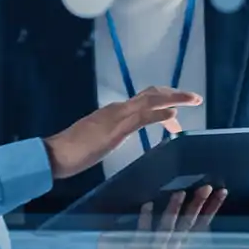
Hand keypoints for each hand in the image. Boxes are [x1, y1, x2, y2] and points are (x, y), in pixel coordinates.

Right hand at [44, 86, 200, 179]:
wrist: (55, 154)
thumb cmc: (72, 152)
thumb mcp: (97, 141)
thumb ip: (108, 135)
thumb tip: (113, 136)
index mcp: (113, 113)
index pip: (143, 101)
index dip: (162, 102)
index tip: (176, 112)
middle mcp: (117, 109)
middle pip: (151, 94)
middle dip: (174, 94)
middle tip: (194, 98)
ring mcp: (116, 116)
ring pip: (151, 100)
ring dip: (175, 98)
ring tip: (193, 100)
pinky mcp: (116, 128)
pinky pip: (142, 116)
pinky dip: (160, 113)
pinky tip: (174, 116)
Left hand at [102, 186, 226, 248]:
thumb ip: (171, 242)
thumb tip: (181, 215)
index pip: (199, 228)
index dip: (211, 210)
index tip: (222, 193)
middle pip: (186, 227)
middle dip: (197, 207)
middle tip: (207, 188)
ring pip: (166, 231)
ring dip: (173, 212)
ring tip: (180, 193)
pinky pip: (141, 236)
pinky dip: (145, 221)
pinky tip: (147, 205)